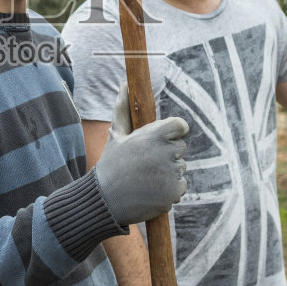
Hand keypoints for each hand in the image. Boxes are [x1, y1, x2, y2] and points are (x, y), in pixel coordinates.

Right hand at [96, 87, 186, 228]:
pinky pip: (181, 186)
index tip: (159, 141)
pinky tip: (151, 190)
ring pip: (181, 168)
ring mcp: (172, 174)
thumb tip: (124, 85)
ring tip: (145, 178)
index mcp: (154, 135)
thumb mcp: (116, 135)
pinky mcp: (175, 192)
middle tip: (145, 163)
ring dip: (168, 172)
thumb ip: (123, 109)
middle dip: (167, 154)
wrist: (105, 200)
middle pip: (181, 147)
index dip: (172, 133)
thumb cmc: (110, 164)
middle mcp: (166, 153)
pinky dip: (170, 189)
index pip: (181, 126)